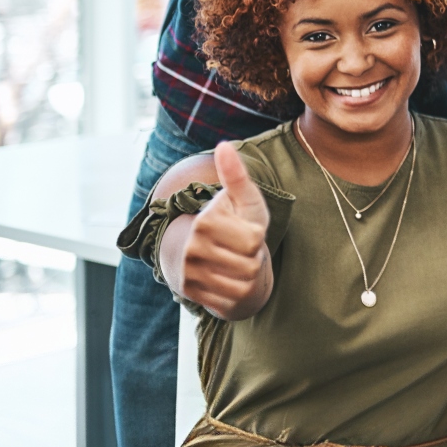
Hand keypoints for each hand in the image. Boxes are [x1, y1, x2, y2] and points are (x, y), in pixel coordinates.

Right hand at [179, 142, 270, 317]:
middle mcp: (191, 249)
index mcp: (205, 222)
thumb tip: (224, 145)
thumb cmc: (237, 222)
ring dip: (247, 276)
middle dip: (254, 259)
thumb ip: (236, 175)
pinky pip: (231, 301)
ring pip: (242, 286)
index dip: (258, 237)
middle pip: (249, 265)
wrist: (214, 255)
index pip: (253, 240)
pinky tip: (229, 280)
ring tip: (236, 262)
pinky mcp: (191, 294)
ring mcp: (188, 273)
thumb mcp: (244, 199)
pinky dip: (237, 293)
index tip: (246, 231)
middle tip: (242, 250)